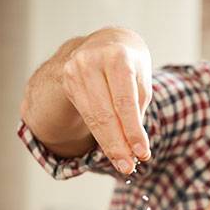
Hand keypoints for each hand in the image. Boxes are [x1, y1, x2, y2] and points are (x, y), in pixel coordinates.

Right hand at [60, 28, 152, 172]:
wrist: (105, 41)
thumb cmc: (129, 64)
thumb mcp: (140, 79)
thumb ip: (138, 109)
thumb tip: (135, 147)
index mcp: (117, 57)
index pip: (124, 101)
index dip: (132, 130)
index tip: (142, 153)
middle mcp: (91, 61)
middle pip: (105, 114)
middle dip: (119, 144)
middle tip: (129, 167)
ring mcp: (74, 70)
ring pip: (93, 118)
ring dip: (109, 145)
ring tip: (122, 164)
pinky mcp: (67, 81)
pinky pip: (86, 114)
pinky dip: (100, 135)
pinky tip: (111, 149)